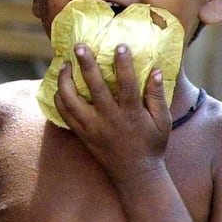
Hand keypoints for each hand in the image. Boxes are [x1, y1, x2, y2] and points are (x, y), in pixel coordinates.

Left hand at [54, 44, 170, 184]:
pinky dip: (59, 98)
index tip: (120, 46)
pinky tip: (60, 85)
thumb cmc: (151, 145)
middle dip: (86, 66)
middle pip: (95, 89)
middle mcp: (109, 120)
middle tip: (80, 46)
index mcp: (131, 115)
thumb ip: (157, 96)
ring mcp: (92, 128)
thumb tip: (157, 71)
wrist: (135, 175)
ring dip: (65, 80)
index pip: (127, 85)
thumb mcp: (162, 122)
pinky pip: (64, 114)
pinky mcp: (81, 134)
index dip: (124, 65)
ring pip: (71, 101)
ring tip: (65, 64)